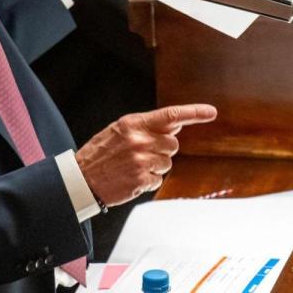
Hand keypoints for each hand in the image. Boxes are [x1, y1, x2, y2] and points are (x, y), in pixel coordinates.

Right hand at [76, 104, 216, 205]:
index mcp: (133, 124)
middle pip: (172, 143)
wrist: (81, 179)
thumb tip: (175, 123)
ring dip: (155, 166)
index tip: (211, 112)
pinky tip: (131, 178)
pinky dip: (148, 181)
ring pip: (167, 163)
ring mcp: (142, 161)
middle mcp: (140, 140)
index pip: (170, 115)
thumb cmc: (100, 153)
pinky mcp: (142, 180)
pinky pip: (158, 179)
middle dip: (162, 149)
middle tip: (141, 153)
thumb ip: (147, 126)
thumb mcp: (119, 130)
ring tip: (133, 166)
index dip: (194, 113)